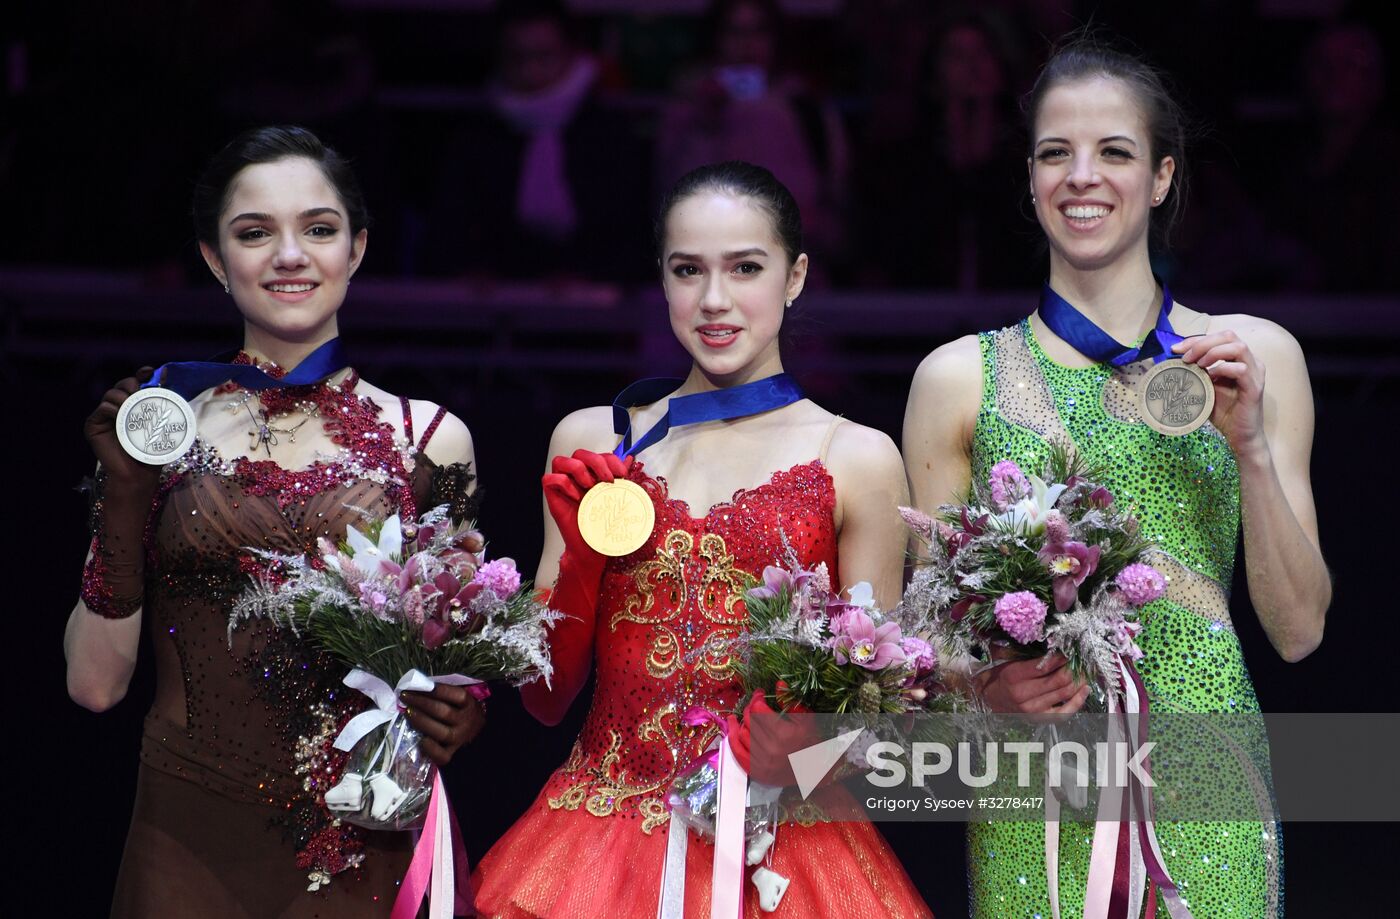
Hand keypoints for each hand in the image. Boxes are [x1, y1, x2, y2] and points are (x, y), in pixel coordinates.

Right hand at [84, 368, 162, 485]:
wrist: (140, 473)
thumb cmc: (152, 450)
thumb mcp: (162, 421)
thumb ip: (163, 399)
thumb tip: (166, 372)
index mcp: (134, 406)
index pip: (135, 383)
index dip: (141, 374)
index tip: (149, 371)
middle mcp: (118, 408)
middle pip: (122, 385)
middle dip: (131, 384)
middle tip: (139, 392)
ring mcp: (104, 417)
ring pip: (111, 394)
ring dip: (123, 397)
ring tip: (131, 406)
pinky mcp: (93, 425)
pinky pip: (102, 408)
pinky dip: (112, 409)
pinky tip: (120, 416)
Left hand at [400, 684, 485, 765]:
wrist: (476, 736)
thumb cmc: (461, 713)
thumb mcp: (459, 700)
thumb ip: (444, 695)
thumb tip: (417, 686)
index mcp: (469, 705)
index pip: (456, 695)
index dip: (438, 690)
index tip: (419, 684)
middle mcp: (466, 722)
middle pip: (443, 712)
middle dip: (421, 702)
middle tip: (404, 696)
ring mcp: (459, 739)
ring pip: (440, 732)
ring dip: (421, 721)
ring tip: (406, 712)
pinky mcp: (451, 754)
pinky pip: (441, 754)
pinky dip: (429, 748)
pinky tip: (419, 739)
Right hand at [542, 450, 633, 558]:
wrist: (591, 548)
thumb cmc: (601, 525)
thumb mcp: (615, 498)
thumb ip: (620, 477)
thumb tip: (629, 459)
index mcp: (592, 474)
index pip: (598, 454)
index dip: (611, 459)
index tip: (622, 474)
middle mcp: (576, 477)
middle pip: (579, 453)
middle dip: (596, 462)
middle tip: (607, 479)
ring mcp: (563, 485)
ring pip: (560, 461)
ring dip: (578, 469)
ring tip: (589, 487)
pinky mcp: (552, 495)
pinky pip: (549, 479)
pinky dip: (564, 484)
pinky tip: (576, 497)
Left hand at [725, 684, 819, 786]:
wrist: (814, 771)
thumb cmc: (812, 742)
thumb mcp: (806, 720)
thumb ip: (791, 702)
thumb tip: (779, 683)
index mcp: (783, 734)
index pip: (758, 710)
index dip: (757, 698)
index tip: (760, 694)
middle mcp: (770, 749)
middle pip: (749, 721)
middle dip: (750, 708)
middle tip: (755, 704)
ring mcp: (762, 762)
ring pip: (742, 734)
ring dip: (742, 721)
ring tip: (747, 714)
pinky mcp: (756, 772)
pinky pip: (737, 752)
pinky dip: (732, 738)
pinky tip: (732, 726)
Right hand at [973, 652, 1089, 715]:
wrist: (991, 700)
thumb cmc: (1001, 675)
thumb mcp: (1004, 658)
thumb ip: (1019, 647)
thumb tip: (1043, 633)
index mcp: (1013, 675)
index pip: (1045, 665)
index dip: (1061, 656)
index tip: (1070, 648)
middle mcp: (1023, 694)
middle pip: (1059, 679)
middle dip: (1074, 667)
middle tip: (1081, 658)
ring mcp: (1033, 709)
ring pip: (1065, 693)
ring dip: (1079, 680)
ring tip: (1085, 670)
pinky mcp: (1040, 719)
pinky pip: (1065, 712)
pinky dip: (1078, 701)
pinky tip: (1085, 689)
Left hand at [1173, 331, 1266, 455]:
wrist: (1239, 436)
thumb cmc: (1223, 412)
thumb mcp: (1205, 387)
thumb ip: (1196, 373)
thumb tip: (1173, 361)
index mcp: (1239, 359)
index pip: (1219, 337)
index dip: (1196, 339)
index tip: (1175, 348)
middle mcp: (1250, 361)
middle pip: (1229, 336)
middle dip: (1203, 343)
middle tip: (1185, 356)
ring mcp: (1255, 373)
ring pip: (1238, 347)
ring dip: (1213, 352)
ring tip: (1197, 364)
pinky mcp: (1255, 388)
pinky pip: (1241, 370)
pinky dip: (1223, 369)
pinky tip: (1211, 377)